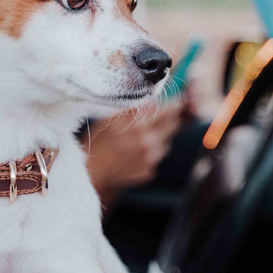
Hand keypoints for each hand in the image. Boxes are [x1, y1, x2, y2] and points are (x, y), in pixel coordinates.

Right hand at [85, 88, 195, 204]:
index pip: (169, 112)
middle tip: (161, 114)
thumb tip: (155, 101)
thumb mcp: (113, 118)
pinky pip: (157, 156)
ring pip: (166, 142)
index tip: (180, 100)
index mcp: (140, 127)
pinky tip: (136, 150)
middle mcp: (149, 145)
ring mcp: (150, 160)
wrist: (91, 170)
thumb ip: (137, 109)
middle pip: (172, 126)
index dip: (177, 104)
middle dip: (169, 119)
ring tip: (141, 136)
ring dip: (160, 136)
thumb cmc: (98, 141)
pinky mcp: (149, 172)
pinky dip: (152, 151)